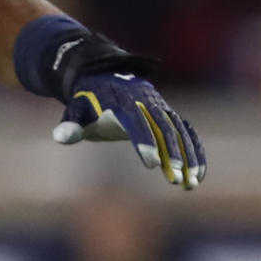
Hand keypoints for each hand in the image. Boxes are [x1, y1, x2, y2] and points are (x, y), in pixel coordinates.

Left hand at [54, 72, 206, 189]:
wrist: (103, 76)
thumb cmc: (87, 101)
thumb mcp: (75, 109)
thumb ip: (71, 124)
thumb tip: (60, 137)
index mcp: (121, 101)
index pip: (136, 121)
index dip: (145, 142)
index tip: (152, 164)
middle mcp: (145, 102)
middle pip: (162, 127)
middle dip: (171, 153)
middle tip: (175, 180)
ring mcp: (160, 107)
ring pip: (179, 131)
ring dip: (188, 156)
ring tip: (191, 184)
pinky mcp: (169, 114)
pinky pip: (187, 132)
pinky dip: (195, 151)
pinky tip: (199, 175)